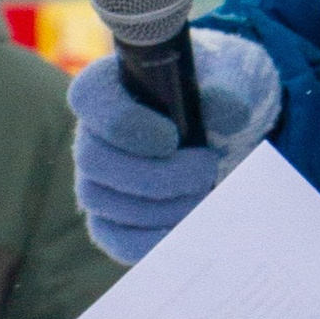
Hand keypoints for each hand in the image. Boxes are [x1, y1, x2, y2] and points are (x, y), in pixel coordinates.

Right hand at [68, 34, 281, 264]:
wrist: (227, 133)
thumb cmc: (217, 94)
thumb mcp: (230, 77)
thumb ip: (228, 88)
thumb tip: (228, 109)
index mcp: (112, 84)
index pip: (89, 97)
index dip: (122, 122)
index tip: (171, 138)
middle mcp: (93, 132)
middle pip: (93, 159)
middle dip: (153, 174)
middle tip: (205, 169)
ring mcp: (97, 178)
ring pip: (102, 201)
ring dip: (159, 206)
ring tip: (206, 194)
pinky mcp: (111, 217)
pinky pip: (114, 237)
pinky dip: (149, 241)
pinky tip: (186, 232)